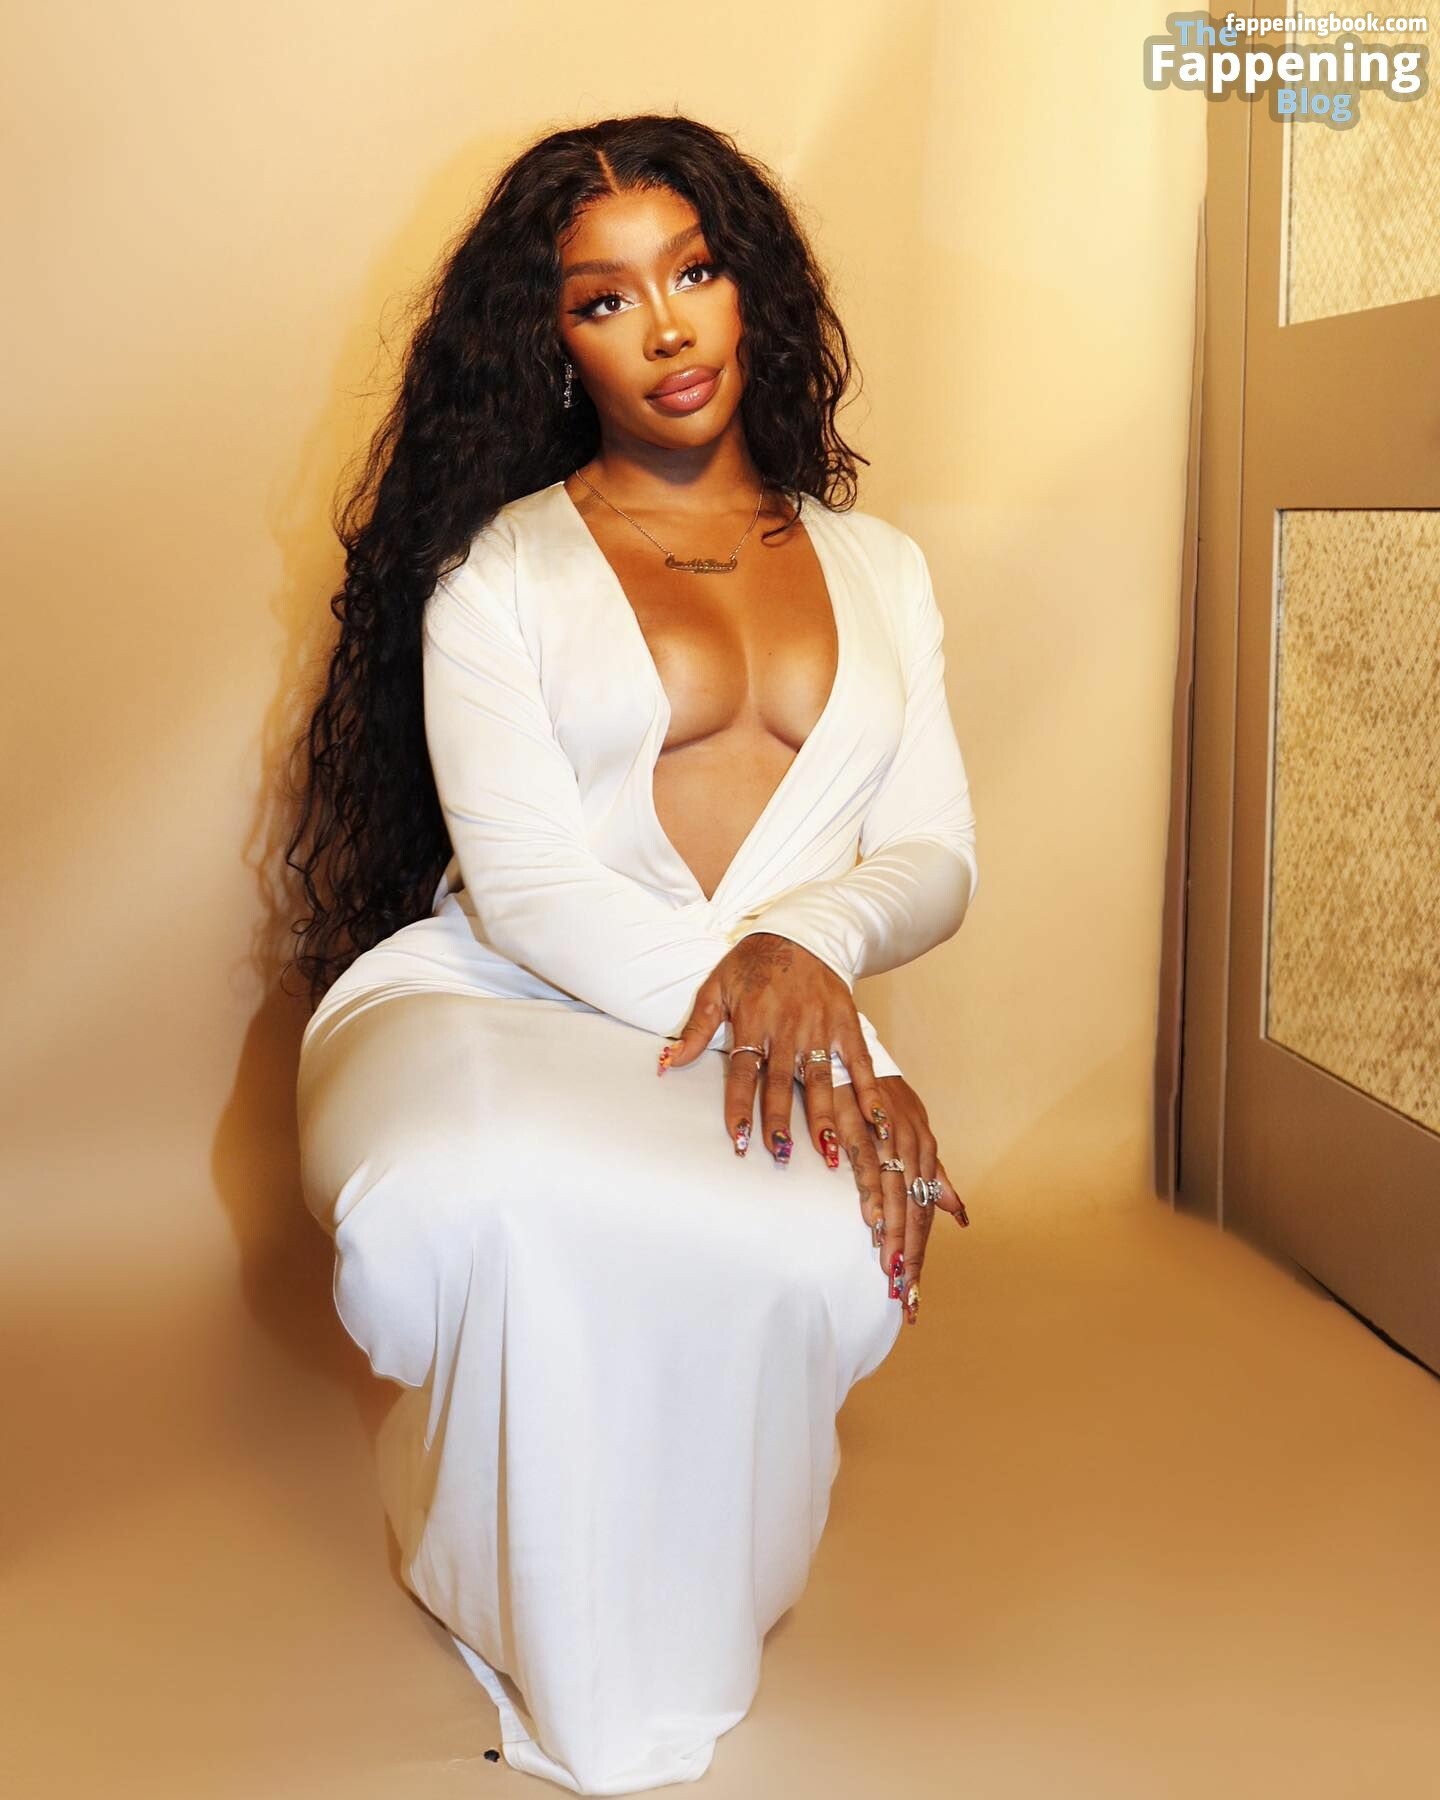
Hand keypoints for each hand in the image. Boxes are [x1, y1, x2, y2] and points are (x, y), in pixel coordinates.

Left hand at [660, 933, 892, 1166]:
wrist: (799, 932)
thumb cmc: (752, 964)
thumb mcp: (716, 989)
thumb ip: (696, 1030)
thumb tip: (666, 1062)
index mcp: (753, 1021)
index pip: (744, 1072)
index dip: (741, 1106)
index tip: (738, 1139)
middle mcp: (787, 1027)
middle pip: (782, 1081)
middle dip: (781, 1120)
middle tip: (780, 1154)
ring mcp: (820, 1026)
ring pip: (820, 1077)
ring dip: (824, 1115)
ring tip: (827, 1151)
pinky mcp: (847, 1023)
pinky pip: (859, 1061)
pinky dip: (868, 1090)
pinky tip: (873, 1120)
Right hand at [831, 1075, 968, 1325]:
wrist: (855, 1052)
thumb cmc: (883, 1097)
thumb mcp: (915, 1133)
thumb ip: (935, 1174)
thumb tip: (959, 1214)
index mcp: (925, 1154)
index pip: (925, 1214)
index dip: (920, 1253)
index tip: (912, 1290)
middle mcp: (913, 1148)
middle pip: (914, 1212)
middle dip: (910, 1256)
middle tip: (904, 1294)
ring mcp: (888, 1137)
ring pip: (896, 1195)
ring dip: (894, 1234)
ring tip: (891, 1270)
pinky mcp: (861, 1125)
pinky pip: (869, 1164)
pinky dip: (873, 1193)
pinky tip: (872, 1220)